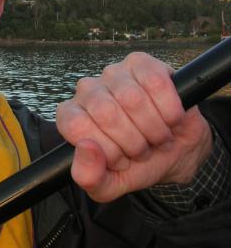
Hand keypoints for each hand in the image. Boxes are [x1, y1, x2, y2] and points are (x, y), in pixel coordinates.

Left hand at [56, 52, 212, 201]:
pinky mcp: (141, 63)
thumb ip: (89, 177)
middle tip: (143, 150)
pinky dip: (170, 110)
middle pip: (105, 112)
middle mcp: (87, 90)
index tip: (121, 160)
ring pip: (132, 98)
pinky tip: (171, 119)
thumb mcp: (110, 184)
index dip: (105, 149)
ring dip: (154, 129)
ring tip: (157, 137)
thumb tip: (85, 147)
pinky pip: (156, 83)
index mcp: (71, 116)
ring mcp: (113, 73)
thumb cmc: (137, 164)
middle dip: (133, 142)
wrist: (176, 151)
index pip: (75, 126)